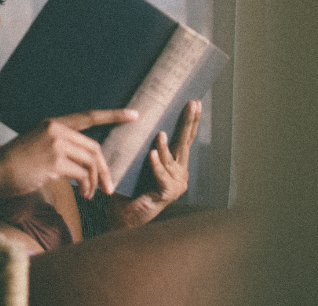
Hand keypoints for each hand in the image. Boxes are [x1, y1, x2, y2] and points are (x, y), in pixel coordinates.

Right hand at [0, 108, 138, 199]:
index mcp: (54, 123)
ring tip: (92, 195)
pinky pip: (82, 174)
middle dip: (105, 169)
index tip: (134, 114)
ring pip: (90, 162)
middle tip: (108, 188)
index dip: (114, 115)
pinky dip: (86, 187)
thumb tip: (87, 162)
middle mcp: (56, 129)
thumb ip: (61, 146)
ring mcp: (55, 144)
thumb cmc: (17, 164)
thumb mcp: (39, 146)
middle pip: (94, 148)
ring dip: (95, 182)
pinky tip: (83, 196)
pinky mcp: (53, 161)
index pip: (89, 116)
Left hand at [108, 100, 201, 228]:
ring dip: (165, 147)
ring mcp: (177, 184)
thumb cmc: (129, 186)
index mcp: (176, 163)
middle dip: (188, 123)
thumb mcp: (138, 159)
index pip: (184, 137)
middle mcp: (180, 173)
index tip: (195, 102)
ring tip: (160, 134)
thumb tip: (140, 114)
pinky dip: (156, 165)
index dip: (190, 120)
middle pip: (185, 143)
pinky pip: (162, 176)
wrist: (122, 214)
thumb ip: (144, 143)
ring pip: (171, 160)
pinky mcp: (168, 194)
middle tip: (192, 105)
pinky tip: (151, 154)